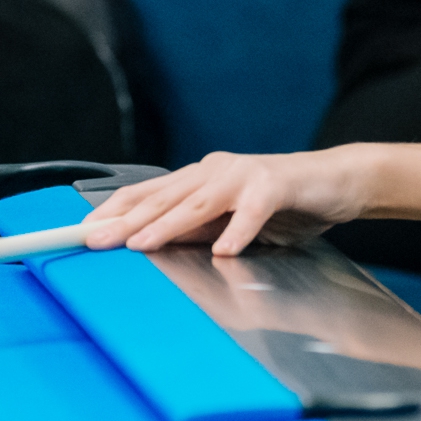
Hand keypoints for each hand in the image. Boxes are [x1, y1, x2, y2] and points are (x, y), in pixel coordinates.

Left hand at [83, 148, 374, 255]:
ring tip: (141, 243)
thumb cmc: (283, 204)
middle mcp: (216, 171)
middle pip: (164, 198)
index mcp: (201, 178)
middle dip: (125, 221)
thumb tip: (156, 242)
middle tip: (94, 239)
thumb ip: (198, 230)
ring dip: (167, 225)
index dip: (115, 211)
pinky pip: (253, 212)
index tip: (84, 230)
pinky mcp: (276, 187)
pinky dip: (239, 231)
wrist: (337, 182)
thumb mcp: (230, 223)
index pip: (148, 193)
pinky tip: (225, 249)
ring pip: (199, 203)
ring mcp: (245, 176)